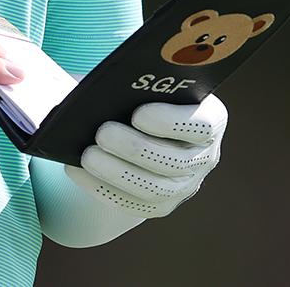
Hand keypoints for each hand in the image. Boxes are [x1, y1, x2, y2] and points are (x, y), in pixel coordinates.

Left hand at [67, 93, 227, 216]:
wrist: (134, 127)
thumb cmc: (138, 95)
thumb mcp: (142, 85)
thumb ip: (133, 85)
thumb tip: (102, 91)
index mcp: (210, 119)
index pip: (202, 125)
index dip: (172, 122)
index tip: (138, 114)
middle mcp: (204, 156)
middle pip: (176, 160)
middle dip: (136, 148)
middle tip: (102, 132)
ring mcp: (186, 185)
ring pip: (156, 188)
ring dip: (119, 173)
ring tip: (88, 155)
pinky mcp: (162, 205)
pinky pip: (136, 205)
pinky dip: (105, 189)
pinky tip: (80, 173)